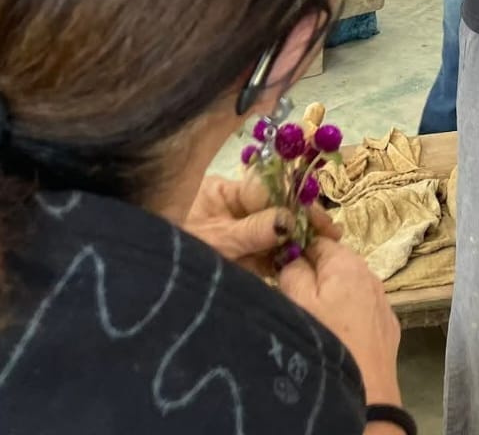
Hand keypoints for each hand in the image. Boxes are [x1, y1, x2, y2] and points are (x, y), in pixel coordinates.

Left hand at [184, 173, 339, 276]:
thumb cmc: (173, 254)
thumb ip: (254, 230)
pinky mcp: (236, 263)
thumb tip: (291, 219)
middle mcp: (229, 211)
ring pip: (272, 235)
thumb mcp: (216, 241)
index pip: (266, 188)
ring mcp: (233, 237)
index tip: (317, 213)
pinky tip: (305, 265)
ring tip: (327, 250)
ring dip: (297, 243)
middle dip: (302, 221)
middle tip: (332, 234)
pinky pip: (264, 258)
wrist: (146, 291)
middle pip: (273, 210)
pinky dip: (283, 262)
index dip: (293, 199)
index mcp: (220, 194)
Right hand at [278, 236, 401, 404]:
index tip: (280, 271)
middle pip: (334, 263)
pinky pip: (361, 309)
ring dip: (331, 296)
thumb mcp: (296, 299)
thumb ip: (292, 269)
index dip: (297, 251)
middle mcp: (370, 275)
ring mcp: (382, 301)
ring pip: (348, 287)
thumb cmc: (326, 340)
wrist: (367, 393)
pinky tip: (337, 335)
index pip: (317, 240)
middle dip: (314, 275)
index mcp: (347, 262)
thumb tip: (294, 257)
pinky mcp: (387, 326)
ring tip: (314, 320)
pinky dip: (348, 315)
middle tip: (294, 299)